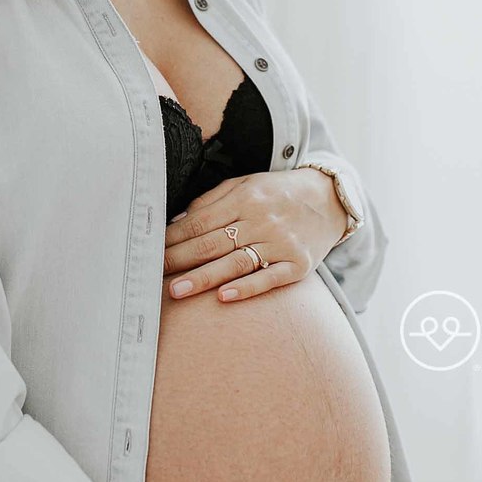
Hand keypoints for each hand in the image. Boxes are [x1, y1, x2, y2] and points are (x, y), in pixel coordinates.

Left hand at [162, 168, 349, 303]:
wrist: (330, 199)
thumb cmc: (278, 194)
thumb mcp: (245, 185)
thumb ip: (212, 202)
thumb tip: (177, 222)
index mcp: (245, 198)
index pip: (201, 221)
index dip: (174, 237)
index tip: (151, 250)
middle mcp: (261, 219)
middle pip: (213, 242)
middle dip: (180, 259)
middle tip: (153, 273)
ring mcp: (281, 243)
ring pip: (236, 262)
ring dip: (204, 277)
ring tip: (177, 290)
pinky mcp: (298, 264)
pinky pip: (270, 279)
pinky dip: (247, 288)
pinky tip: (224, 297)